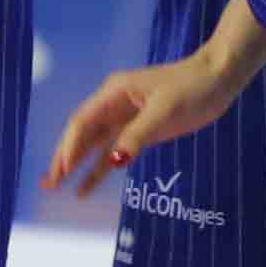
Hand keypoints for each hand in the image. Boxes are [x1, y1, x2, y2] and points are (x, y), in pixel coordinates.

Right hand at [44, 57, 241, 192]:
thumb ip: (138, 134)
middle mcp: (113, 105)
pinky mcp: (139, 131)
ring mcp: (126, 119)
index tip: (61, 172)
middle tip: (48, 183)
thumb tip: (114, 161)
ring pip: (93, 145)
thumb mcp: (165, 109)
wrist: (218, 79)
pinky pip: (114, 151)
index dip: (70, 147)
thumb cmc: (191, 87)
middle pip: (81, 134)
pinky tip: (86, 187)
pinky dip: (99, 168)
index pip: (83, 122)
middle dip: (63, 158)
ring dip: (75, 165)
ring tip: (55, 187)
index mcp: (114, 92)